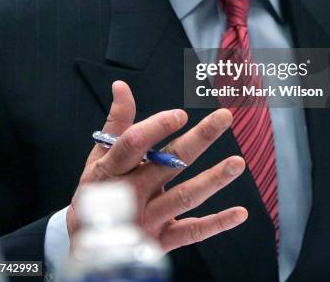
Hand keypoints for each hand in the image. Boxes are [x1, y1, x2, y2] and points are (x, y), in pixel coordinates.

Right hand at [67, 81, 246, 250]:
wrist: (89, 244)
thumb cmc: (99, 189)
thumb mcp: (100, 155)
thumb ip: (117, 121)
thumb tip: (121, 85)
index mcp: (113, 168)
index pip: (133, 144)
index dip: (156, 127)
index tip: (180, 114)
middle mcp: (131, 193)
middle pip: (168, 164)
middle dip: (199, 139)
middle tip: (224, 117)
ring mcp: (147, 219)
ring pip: (183, 197)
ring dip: (213, 180)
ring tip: (238, 163)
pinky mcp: (161, 241)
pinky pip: (192, 232)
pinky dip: (217, 224)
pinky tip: (240, 213)